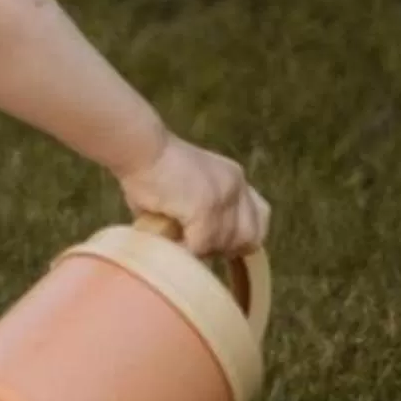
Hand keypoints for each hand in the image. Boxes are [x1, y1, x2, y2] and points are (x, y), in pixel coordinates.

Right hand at [119, 135, 268, 257]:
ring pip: (225, 245)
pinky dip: (186, 250)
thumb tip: (193, 247)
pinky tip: (170, 240)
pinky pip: (202, 245)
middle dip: (225, 248)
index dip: (241, 236)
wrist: (140, 150)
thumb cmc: (148, 172)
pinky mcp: (207, 208)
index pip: (260, 217)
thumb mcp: (186, 192)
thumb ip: (198, 215)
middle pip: (251, 236)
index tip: (218, 243)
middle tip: (196, 244)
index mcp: (234, 179)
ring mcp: (224, 197)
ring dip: (201, 250)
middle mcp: (236, 186)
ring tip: (178, 240)